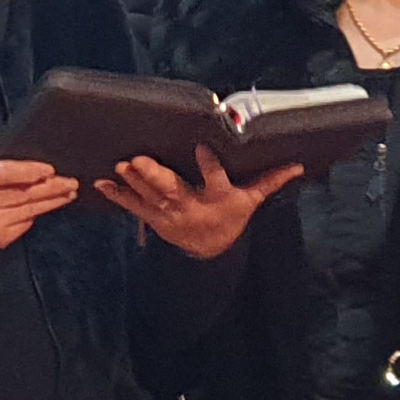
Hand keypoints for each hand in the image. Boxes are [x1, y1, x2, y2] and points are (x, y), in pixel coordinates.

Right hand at [0, 138, 79, 251]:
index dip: (30, 171)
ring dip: (52, 201)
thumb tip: (23, 147)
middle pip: (22, 194)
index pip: (4, 173)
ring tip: (68, 192)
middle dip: (51, 187)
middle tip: (70, 181)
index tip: (50, 169)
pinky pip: (25, 223)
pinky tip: (49, 204)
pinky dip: (37, 213)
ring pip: (29, 210)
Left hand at [97, 150, 302, 259]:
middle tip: (139, 160)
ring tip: (121, 165)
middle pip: (173, 190)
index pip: (215, 180)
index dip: (209, 166)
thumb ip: (270, 180)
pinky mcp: (153, 217)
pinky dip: (117, 195)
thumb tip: (297, 165)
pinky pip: (133, 206)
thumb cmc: (230, 217)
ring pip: (150, 197)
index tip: (202, 149)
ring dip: (134, 182)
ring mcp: (169, 214)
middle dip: (155, 176)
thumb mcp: (251, 201)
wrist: (209, 250)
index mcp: (217, 198)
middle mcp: (191, 206)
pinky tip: (101, 183)